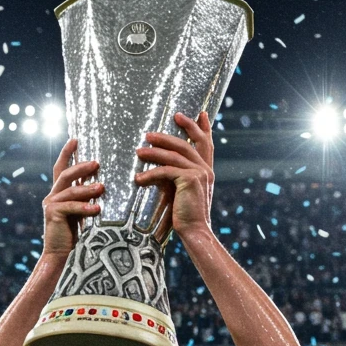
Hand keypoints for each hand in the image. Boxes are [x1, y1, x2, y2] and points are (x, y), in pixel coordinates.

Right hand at [41, 139, 103, 257]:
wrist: (62, 257)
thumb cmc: (77, 237)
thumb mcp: (84, 213)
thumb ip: (88, 199)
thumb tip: (105, 185)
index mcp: (60, 194)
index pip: (62, 169)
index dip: (67, 153)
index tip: (75, 139)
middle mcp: (52, 197)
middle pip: (65, 174)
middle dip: (81, 166)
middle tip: (97, 163)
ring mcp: (50, 205)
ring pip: (69, 190)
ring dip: (87, 188)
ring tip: (102, 187)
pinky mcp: (52, 216)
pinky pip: (70, 207)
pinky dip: (84, 207)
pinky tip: (97, 209)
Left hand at [135, 111, 214, 238]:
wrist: (195, 232)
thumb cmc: (186, 217)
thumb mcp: (182, 193)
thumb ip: (176, 178)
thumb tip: (159, 167)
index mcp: (207, 171)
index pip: (206, 144)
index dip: (202, 128)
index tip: (200, 113)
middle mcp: (206, 169)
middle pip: (187, 144)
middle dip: (168, 135)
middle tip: (149, 133)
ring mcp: (200, 173)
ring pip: (174, 155)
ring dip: (153, 152)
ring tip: (138, 152)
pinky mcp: (190, 180)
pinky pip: (166, 171)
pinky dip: (151, 174)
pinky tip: (138, 179)